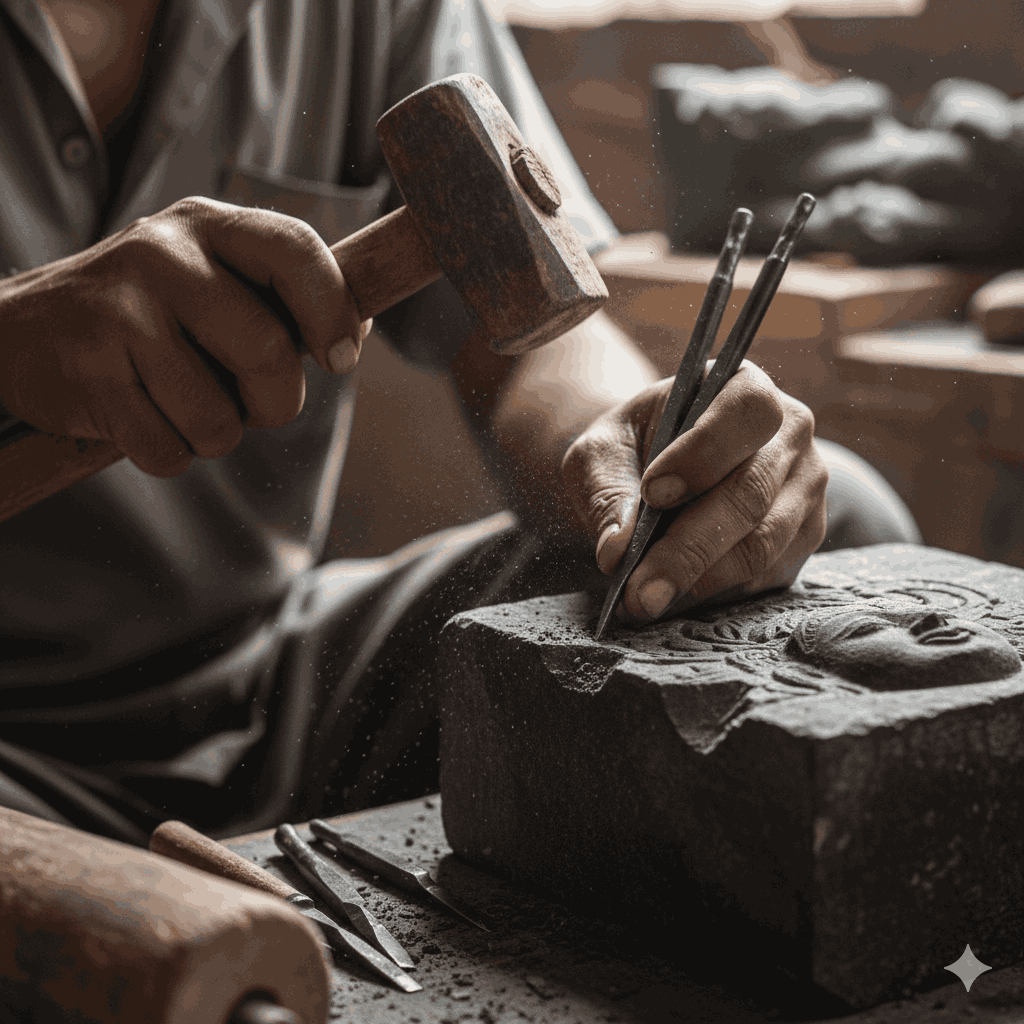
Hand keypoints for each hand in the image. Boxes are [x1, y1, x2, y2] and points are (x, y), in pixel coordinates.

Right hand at [0, 197, 369, 476]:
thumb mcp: (213, 276)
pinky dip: (169, 452)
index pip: (296, 251)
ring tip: (183, 402)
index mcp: (210, 227)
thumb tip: (361, 324)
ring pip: (218, 419)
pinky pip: (168, 450)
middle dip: (276, 403)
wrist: (25, 330)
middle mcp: (163, 255)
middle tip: (252, 401)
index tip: (341, 359)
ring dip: (215, 434)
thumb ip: (283, 297)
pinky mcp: (89, 372)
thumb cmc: (149, 311)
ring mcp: (119, 312)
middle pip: (268, 352)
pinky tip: (142, 415)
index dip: (334, 311)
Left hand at [561, 361, 827, 620]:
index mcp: (743, 387)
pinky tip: (676, 593)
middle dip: (689, 546)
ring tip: (646, 598)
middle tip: (639, 586)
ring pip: (764, 542)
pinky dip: (719, 589)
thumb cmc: (630, 451)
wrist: (653, 475)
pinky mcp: (804, 535)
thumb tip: (617, 549)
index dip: (703, 454)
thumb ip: (606, 491)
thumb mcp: (601, 453)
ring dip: (701, 577)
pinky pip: (769, 571)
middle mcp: (790, 433)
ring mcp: (805, 487)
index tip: (652, 493)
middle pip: (752, 492)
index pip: (746, 412)